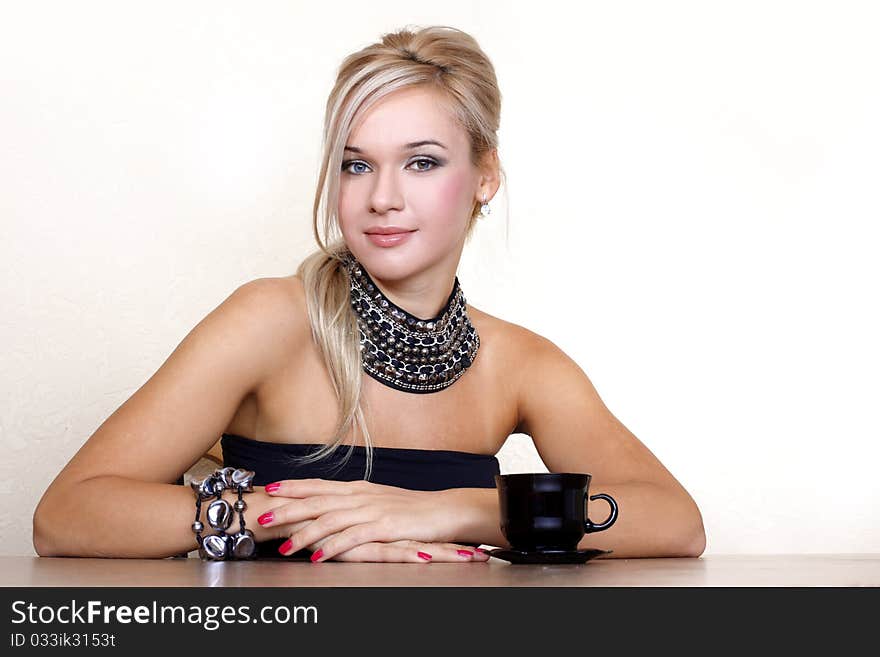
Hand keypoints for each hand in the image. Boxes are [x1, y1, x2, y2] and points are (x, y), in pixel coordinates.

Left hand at [257, 478, 467, 561]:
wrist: (445, 510)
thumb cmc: (413, 509)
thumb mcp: (380, 500)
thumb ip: (355, 502)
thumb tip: (333, 505)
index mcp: (358, 488)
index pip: (319, 485)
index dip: (293, 487)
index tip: (269, 489)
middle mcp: (361, 495)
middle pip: (318, 500)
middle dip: (288, 508)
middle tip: (263, 516)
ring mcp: (372, 510)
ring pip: (330, 520)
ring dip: (305, 533)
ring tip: (284, 545)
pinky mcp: (384, 527)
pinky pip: (353, 538)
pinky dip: (333, 547)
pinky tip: (318, 557)